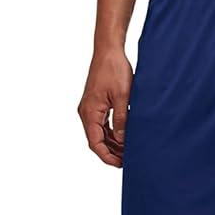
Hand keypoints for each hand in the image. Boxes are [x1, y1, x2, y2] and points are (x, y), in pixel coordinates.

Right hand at [77, 48, 133, 167]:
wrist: (108, 51)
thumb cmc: (114, 70)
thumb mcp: (123, 96)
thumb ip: (122, 119)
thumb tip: (122, 140)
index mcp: (90, 112)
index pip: (95, 143)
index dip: (107, 156)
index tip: (120, 164)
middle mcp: (86, 112)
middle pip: (96, 140)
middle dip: (111, 152)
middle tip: (128, 160)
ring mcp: (89, 108)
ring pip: (99, 133)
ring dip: (112, 143)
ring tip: (128, 151)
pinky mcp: (95, 104)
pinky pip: (101, 124)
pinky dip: (111, 132)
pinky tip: (124, 137)